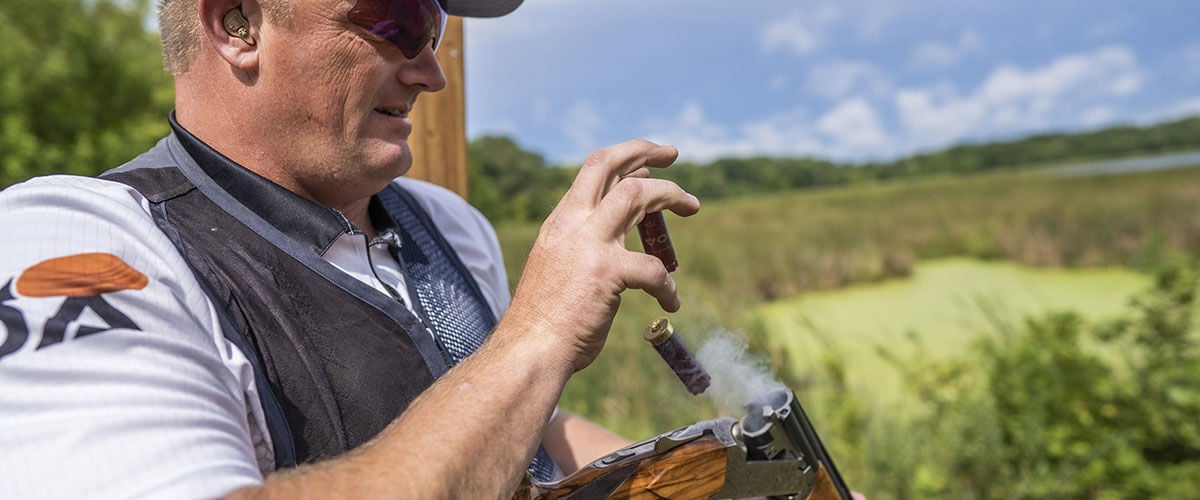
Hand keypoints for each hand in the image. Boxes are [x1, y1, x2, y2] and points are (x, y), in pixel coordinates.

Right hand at [502, 139, 699, 372]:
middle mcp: (572, 225)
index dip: (623, 161)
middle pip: (610, 166)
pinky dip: (668, 287)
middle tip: (673, 153)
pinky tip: (671, 303)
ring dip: (670, 194)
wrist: (530, 350)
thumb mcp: (558, 269)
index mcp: (560, 224)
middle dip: (644, 150)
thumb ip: (581, 249)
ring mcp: (589, 246)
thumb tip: (614, 242)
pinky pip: (653, 269)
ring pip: (637, 194)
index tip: (647, 166)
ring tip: (692, 206)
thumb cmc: (545, 321)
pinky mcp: (607, 273)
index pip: (591, 173)